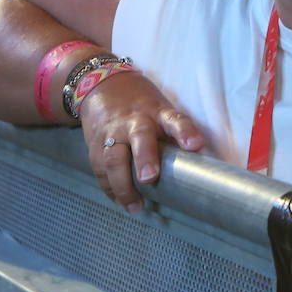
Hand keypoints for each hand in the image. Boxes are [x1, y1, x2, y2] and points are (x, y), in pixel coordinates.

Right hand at [76, 70, 203, 212]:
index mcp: (158, 112)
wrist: (103, 86)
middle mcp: (134, 122)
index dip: (185, 133)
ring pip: (114, 158)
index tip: (195, 145)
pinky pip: (100, 170)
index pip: (175, 120)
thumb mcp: (162, 111)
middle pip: (140, 137)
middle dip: (144, 158)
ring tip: (136, 204)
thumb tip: (195, 166)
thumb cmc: (142, 106)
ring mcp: (112, 133)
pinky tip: (120, 201)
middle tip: (150, 178)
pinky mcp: (95, 146)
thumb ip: (175, 135)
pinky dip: (110, 188)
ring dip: (124, 184)